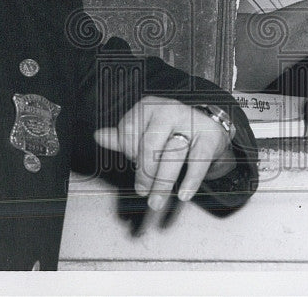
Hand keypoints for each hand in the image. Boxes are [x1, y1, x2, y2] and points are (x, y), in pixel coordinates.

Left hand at [93, 96, 233, 210]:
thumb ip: (123, 137)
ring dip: (162, 183)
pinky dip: (191, 180)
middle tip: (143, 192)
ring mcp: (190, 122)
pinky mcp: (209, 137)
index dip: (129, 153)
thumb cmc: (170, 131)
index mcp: (148, 106)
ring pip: (172, 154)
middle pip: (150, 144)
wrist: (208, 125)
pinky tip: (183, 194)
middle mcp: (168, 110)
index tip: (134, 165)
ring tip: (156, 201)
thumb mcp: (145, 130)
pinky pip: (198, 160)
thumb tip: (99, 136)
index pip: (129, 131)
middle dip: (144, 173)